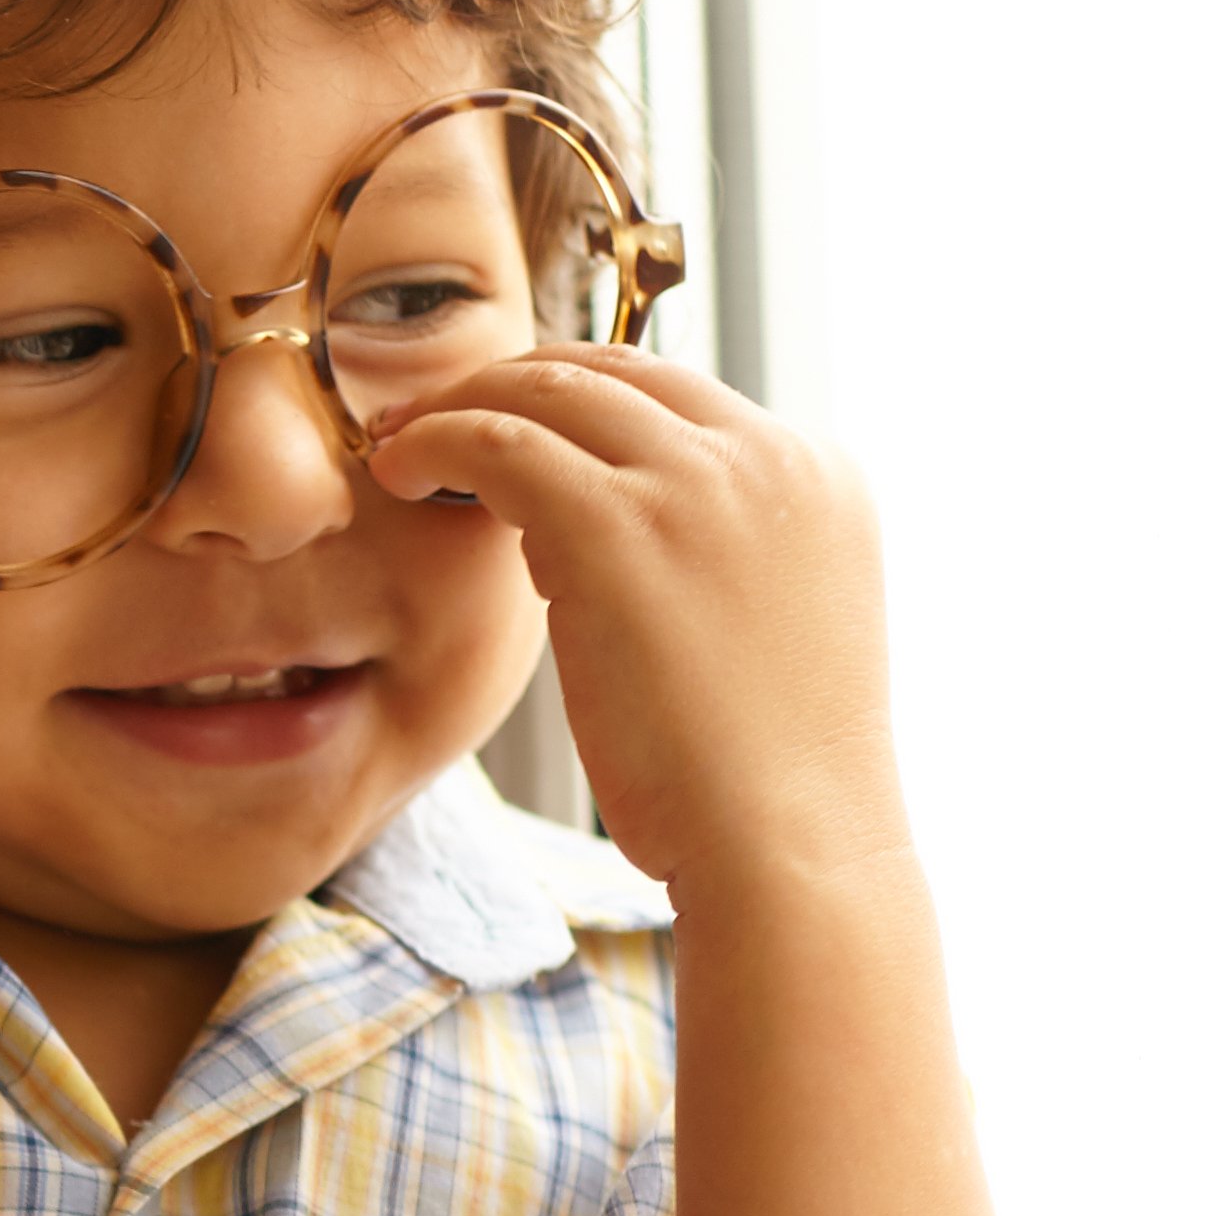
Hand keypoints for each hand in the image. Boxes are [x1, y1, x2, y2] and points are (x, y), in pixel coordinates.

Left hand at [369, 344, 902, 913]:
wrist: (793, 845)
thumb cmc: (758, 781)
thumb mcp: (761, 631)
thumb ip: (707, 558)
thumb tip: (603, 538)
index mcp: (817, 474)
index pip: (679, 396)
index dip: (578, 401)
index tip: (507, 428)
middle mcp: (769, 456)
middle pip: (615, 370)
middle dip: (513, 382)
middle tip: (432, 417)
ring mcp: (701, 481)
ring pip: (553, 389)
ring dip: (464, 404)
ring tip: (398, 444)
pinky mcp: (622, 524)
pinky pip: (502, 442)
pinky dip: (437, 439)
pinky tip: (398, 472)